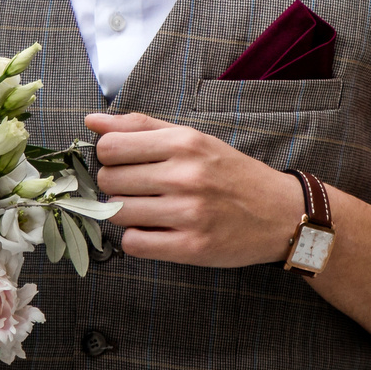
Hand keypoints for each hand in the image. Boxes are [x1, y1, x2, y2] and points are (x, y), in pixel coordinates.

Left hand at [85, 111, 303, 267]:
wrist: (280, 213)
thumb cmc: (230, 173)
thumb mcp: (192, 139)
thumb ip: (140, 127)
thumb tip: (90, 122)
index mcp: (184, 142)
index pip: (110, 147)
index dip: (108, 156)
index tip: (124, 163)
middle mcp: (186, 175)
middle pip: (110, 180)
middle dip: (117, 185)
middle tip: (139, 188)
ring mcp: (189, 213)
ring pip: (118, 213)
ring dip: (126, 213)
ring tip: (149, 209)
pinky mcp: (192, 247)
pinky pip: (134, 244)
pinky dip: (137, 238)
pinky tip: (155, 230)